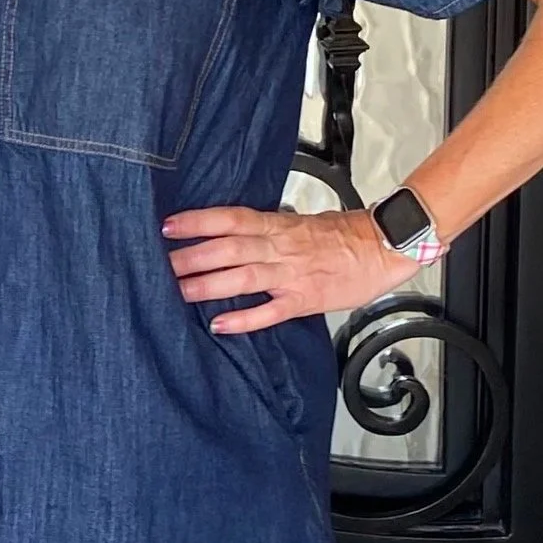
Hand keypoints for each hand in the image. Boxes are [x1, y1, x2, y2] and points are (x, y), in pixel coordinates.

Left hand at [161, 205, 421, 333]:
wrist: (381, 247)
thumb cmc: (343, 233)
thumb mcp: (301, 220)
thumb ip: (269, 227)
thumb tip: (238, 229)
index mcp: (278, 224)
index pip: (231, 218)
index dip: (199, 221)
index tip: (169, 225)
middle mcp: (280, 247)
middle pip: (229, 247)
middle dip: (193, 255)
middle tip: (162, 262)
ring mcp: (291, 275)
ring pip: (244, 277)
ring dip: (209, 284)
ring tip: (180, 290)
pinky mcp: (304, 300)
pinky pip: (270, 312)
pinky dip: (245, 318)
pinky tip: (220, 325)